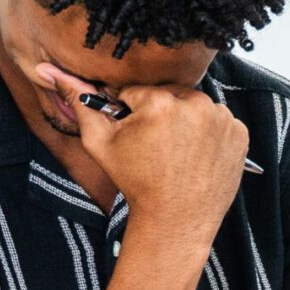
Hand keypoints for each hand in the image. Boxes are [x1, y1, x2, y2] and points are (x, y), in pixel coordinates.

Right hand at [35, 61, 248, 248]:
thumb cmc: (136, 182)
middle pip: (168, 95)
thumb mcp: (99, 143)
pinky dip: (208, 133)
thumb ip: (79, 101)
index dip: (131, 114)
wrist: (176, 219)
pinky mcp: (240, 133)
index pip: (137, 93)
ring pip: (194, 106)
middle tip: (157, 147)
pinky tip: (196, 155)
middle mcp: (195, 104)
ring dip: (185, 121)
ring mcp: (222, 119)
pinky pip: (217, 121)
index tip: (136, 138)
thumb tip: (50, 69)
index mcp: (159, 101)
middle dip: (160, 114)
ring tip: (177, 151)